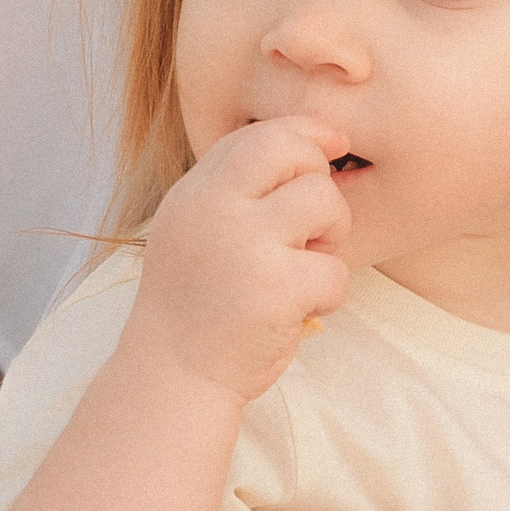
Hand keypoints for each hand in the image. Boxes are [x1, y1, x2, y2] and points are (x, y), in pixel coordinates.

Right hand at [123, 117, 353, 403]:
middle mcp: (212, 210)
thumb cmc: (201, 304)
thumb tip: (320, 139)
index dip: (306, 134)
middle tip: (311, 231)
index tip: (333, 146)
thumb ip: (240, 188)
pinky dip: (329, 295)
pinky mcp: (274, 289)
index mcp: (194, 194)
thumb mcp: (199, 231)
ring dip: (330, 241)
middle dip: (321, 185)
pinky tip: (299, 312)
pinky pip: (336, 270)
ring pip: (326, 204)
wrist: (174, 376)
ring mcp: (242, 247)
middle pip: (296, 155)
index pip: (260, 136)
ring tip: (300, 272)